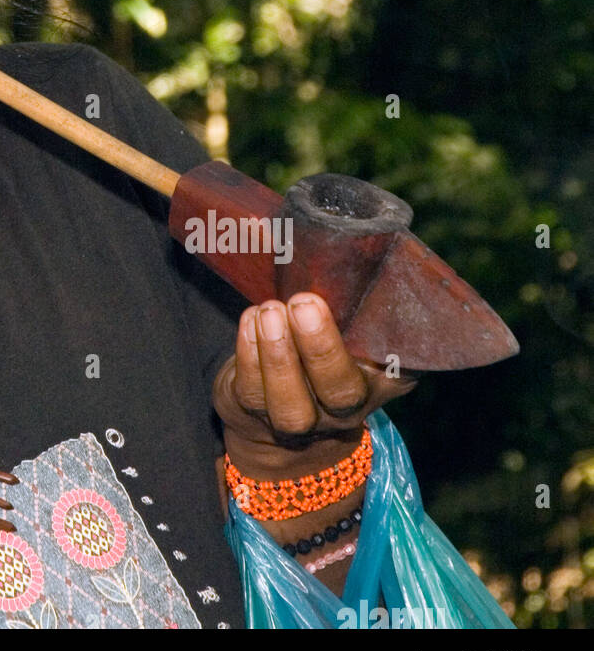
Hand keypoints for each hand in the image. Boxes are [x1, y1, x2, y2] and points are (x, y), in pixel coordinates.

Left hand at [211, 293, 417, 477]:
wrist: (278, 410)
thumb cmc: (320, 345)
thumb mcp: (349, 325)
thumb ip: (354, 296)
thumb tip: (348, 229)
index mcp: (384, 379)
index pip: (402, 368)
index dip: (395, 346)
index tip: (377, 302)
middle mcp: (347, 408)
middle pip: (341, 392)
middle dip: (322, 349)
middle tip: (305, 303)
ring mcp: (303, 422)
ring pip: (292, 406)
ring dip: (278, 356)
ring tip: (270, 311)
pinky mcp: (256, 417)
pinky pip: (252, 393)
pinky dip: (248, 354)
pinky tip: (250, 320)